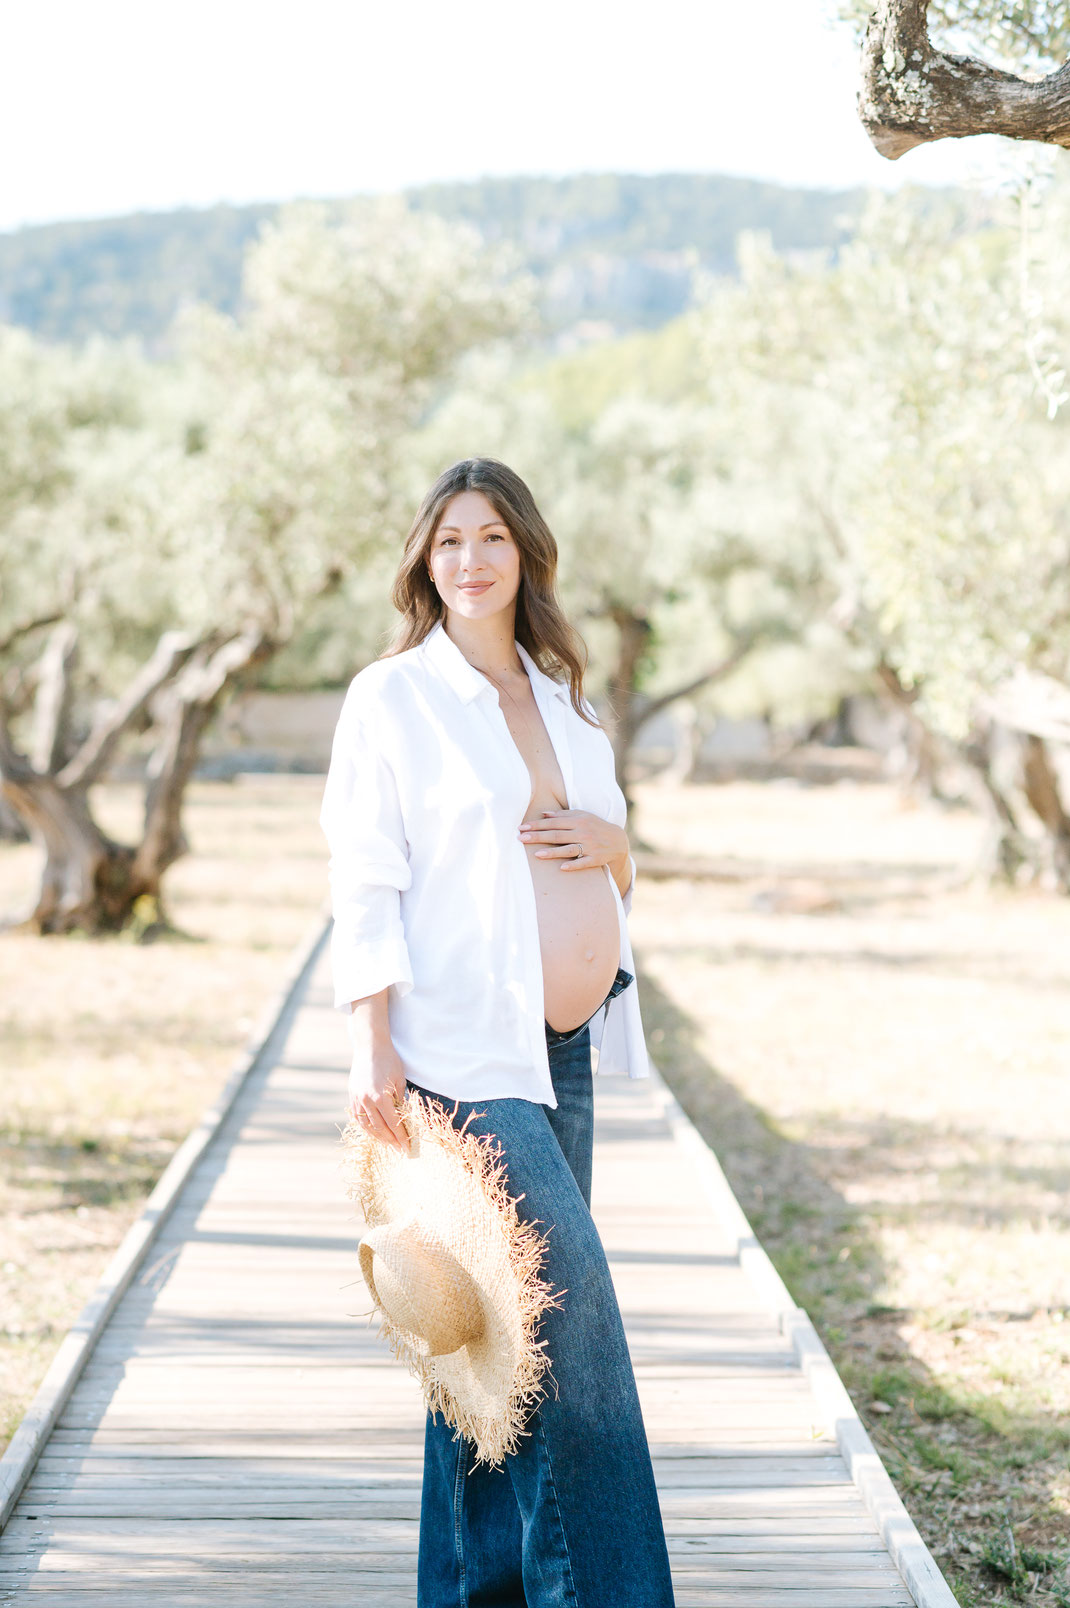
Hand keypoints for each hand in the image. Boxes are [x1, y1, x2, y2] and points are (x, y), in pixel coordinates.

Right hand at [347, 1025, 410, 1154]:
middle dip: (391, 1140)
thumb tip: (403, 1120)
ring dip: (378, 1137)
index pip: (393, 1124)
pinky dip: (366, 1127)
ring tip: (387, 1143)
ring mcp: (357, 1099)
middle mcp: (367, 1101)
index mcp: (381, 1097)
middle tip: (399, 1150)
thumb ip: (400, 1102)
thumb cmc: (389, 1061)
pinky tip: (373, 1132)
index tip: (407, 1147)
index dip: (401, 1137)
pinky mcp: (352, 1096)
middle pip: (380, 1128)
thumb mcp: (399, 1081)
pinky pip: (358, 1117)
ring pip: (366, 1125)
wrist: (370, 1047)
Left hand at [518, 809, 628, 876]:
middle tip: (521, 838)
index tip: (522, 827)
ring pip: (568, 849)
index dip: (537, 825)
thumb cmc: (595, 826)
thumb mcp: (582, 816)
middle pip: (557, 835)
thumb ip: (563, 815)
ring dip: (552, 852)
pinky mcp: (595, 859)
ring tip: (537, 854)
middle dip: (538, 837)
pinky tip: (562, 868)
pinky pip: (583, 862)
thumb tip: (543, 814)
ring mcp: (589, 846)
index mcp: (578, 821)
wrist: (618, 841)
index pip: (554, 823)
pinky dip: (573, 865)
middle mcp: (583, 833)